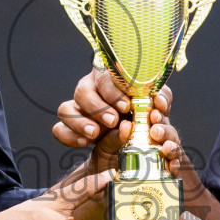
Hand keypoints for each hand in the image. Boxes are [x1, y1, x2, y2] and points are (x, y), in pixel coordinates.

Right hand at [52, 68, 174, 171]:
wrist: (133, 142)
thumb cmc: (144, 115)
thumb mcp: (156, 105)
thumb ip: (161, 100)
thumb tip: (158, 103)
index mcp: (109, 78)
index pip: (104, 77)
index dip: (114, 92)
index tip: (127, 106)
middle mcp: (89, 89)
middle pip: (82, 91)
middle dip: (97, 107)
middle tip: (113, 121)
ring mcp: (76, 109)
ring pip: (65, 108)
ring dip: (80, 121)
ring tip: (95, 134)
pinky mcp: (69, 128)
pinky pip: (58, 129)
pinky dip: (69, 136)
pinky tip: (85, 142)